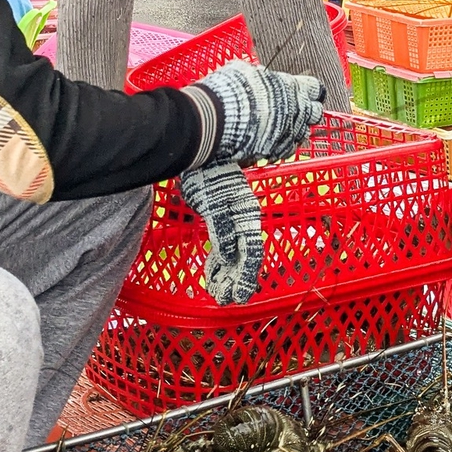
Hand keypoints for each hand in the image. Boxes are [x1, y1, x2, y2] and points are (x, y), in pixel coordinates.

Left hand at [178, 163, 265, 305]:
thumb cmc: (207, 176)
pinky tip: (212, 273)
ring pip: (233, 254)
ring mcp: (232, 219)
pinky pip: (223, 245)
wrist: (201, 151)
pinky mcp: (220, 217)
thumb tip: (228, 258)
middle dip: (235, 281)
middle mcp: (243, 221)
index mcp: (247, 217)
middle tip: (225, 300)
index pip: (251, 254)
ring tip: (218, 292)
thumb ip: (222, 231)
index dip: (246, 277)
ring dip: (227, 274)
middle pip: (243, 258)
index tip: (238, 297)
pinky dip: (218, 262)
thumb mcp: (214, 204)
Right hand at [189, 60, 324, 165]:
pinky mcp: (278, 151)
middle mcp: (296, 110)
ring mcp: (289, 133)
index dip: (310, 90)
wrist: (214, 121)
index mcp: (291, 87)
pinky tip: (268, 142)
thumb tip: (259, 75)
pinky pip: (287, 149)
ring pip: (302, 133)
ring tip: (277, 127)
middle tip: (292, 111)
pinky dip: (280, 146)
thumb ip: (260, 76)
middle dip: (306, 111)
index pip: (315, 88)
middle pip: (314, 113)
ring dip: (293, 129)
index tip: (305, 92)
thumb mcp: (244, 72)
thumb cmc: (228, 91)